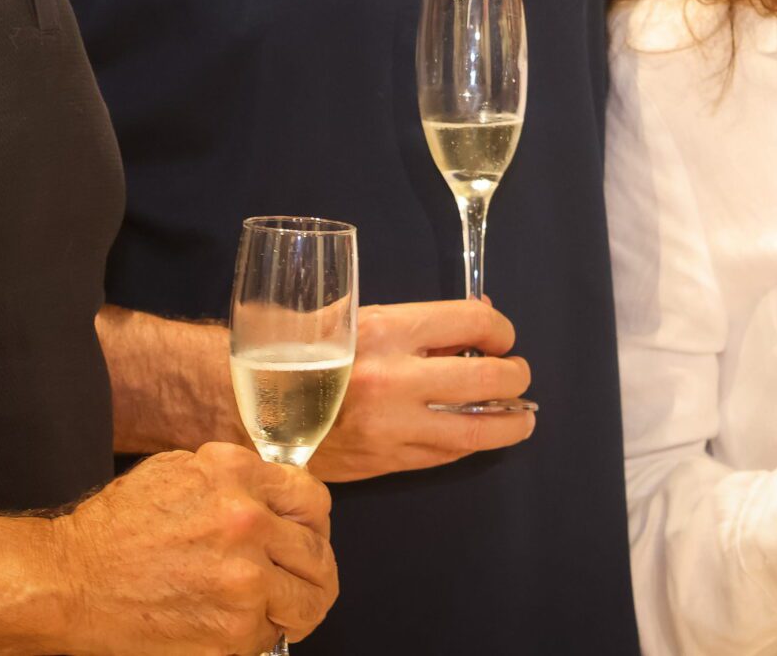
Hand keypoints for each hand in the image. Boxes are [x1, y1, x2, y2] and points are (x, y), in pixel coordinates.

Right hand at [61, 441, 336, 655]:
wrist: (70, 581)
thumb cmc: (114, 528)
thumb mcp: (178, 470)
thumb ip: (234, 478)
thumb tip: (273, 495)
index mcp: (237, 477)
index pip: (312, 499)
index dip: (313, 521)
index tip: (307, 534)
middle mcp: (247, 524)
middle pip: (318, 553)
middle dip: (314, 568)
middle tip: (304, 579)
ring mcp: (243, 582)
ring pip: (307, 600)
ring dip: (299, 606)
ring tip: (285, 610)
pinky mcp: (230, 632)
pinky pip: (269, 635)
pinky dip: (260, 633)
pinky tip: (237, 624)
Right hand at [307, 300, 535, 481]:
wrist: (255, 404)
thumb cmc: (306, 349)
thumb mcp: (358, 316)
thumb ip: (419, 319)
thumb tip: (480, 314)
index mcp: (387, 331)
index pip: (472, 321)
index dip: (500, 328)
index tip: (501, 337)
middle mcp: (394, 380)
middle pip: (487, 378)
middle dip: (515, 376)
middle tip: (517, 374)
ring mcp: (393, 427)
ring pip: (476, 431)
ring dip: (510, 423)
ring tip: (521, 416)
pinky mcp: (388, 462)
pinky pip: (447, 455)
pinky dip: (470, 443)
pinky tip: (479, 434)